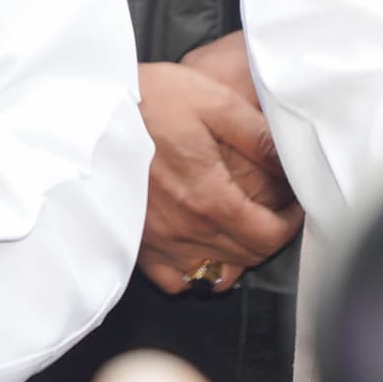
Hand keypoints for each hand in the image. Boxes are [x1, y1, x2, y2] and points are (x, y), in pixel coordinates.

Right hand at [136, 36, 299, 293]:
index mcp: (209, 196)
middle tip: (272, 208)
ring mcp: (158, 242)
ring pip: (215, 273)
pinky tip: (200, 244)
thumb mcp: (214, 102)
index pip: (269, 236)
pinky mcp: (137, 244)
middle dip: (269, 234)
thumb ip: (259, 138)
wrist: (88, 110)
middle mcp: (185, 228)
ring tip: (240, 225)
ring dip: (237, 253)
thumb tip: (294, 163)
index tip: (294, 206)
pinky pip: (175, 280)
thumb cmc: (148, 101)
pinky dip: (194, 270)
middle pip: (247, 256)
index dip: (291, 224)